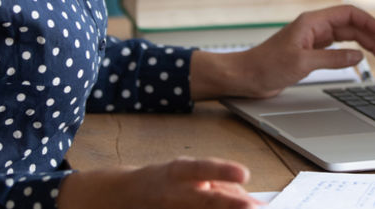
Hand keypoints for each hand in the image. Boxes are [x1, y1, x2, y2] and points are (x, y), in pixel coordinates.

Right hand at [59, 157, 263, 208]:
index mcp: (178, 172)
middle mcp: (174, 193)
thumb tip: (250, 200)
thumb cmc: (163, 180)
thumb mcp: (186, 172)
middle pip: (205, 200)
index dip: (223, 171)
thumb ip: (218, 183)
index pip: (202, 169)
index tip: (244, 173)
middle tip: (252, 207)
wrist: (122, 195)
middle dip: (230, 204)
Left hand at [191, 4, 374, 99]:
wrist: (245, 77)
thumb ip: (332, 59)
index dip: (369, 22)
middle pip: (351, 27)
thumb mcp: (302, 64)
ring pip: (346, 38)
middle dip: (372, 39)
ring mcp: (312, 40)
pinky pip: (337, 49)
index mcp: (312, 22)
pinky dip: (351, 54)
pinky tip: (360, 61)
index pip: (348, 15)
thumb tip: (358, 55)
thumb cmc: (266, 67)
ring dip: (365, 47)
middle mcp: (314, 28)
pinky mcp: (309, 53)